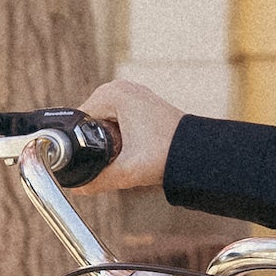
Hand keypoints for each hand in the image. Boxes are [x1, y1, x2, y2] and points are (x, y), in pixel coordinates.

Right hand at [80, 75, 181, 197]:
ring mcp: (131, 93)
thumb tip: (78, 187)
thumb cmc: (167, 154)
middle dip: (94, 142)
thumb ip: (98, 180)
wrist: (198, 151)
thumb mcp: (128, 170)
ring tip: (123, 154)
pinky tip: (129, 147)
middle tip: (111, 159)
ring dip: (106, 139)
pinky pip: (117, 119)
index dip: (79, 143)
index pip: (79, 120)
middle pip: (90, 121)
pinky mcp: (140, 102)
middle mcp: (120, 88)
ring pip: (103, 122)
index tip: (88, 161)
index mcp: (112, 94)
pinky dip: (118, 134)